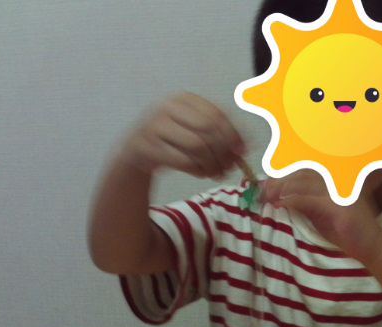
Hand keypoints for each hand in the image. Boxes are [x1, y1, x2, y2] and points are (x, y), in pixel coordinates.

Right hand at [115, 92, 245, 177]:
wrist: (135, 149)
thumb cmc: (172, 138)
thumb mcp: (193, 128)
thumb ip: (218, 133)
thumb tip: (245, 148)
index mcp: (183, 98)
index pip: (216, 114)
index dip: (233, 133)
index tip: (243, 151)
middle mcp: (167, 107)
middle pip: (208, 129)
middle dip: (223, 151)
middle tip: (230, 167)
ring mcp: (155, 126)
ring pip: (197, 146)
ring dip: (212, 163)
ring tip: (217, 173)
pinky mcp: (148, 147)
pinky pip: (183, 161)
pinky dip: (198, 170)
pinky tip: (202, 173)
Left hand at [261, 170, 381, 261]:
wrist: (371, 247)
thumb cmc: (346, 232)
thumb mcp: (320, 214)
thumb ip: (304, 203)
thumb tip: (280, 196)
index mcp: (336, 178)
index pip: (305, 168)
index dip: (284, 172)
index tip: (266, 182)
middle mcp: (339, 179)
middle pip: (301, 171)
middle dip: (279, 179)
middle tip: (263, 190)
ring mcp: (339, 190)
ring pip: (303, 182)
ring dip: (282, 189)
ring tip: (268, 198)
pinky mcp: (338, 205)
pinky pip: (308, 199)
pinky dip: (290, 201)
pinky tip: (280, 205)